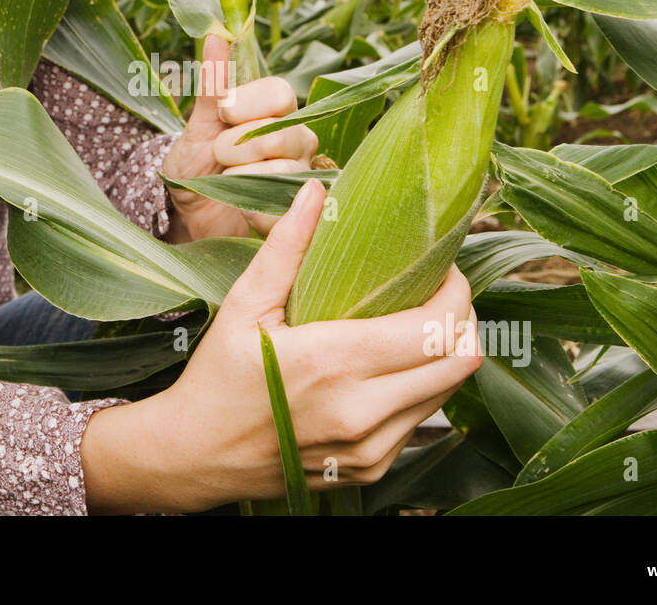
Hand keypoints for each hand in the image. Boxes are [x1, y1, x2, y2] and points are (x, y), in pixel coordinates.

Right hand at [81, 180, 482, 513]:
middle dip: (461, 318)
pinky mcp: (371, 468)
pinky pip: (421, 421)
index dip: (455, 291)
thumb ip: (286, 248)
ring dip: (445, 354)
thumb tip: (316, 190)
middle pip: (459, 360)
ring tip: (417, 324)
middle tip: (437, 292)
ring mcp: (370, 447)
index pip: (437, 327)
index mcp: (333, 362)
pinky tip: (392, 366)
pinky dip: (422, 387)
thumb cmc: (216, 377)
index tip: (440, 268)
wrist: (195, 458)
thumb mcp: (243, 306)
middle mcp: (361, 411)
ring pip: (448, 392)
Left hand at [161, 33, 318, 241]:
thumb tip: (216, 34)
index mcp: (276, 111)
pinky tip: (240, 206)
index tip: (222, 113)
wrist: (189, 216)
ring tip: (227, 181)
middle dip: (240, 145)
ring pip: (285, 171)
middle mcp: (297, 140)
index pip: (281, 93)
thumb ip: (212, 84)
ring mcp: (302, 177)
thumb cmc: (196, 166)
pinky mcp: (296, 213)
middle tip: (218, 154)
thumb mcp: (197, 126)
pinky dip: (254, 209)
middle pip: (287, 133)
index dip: (249, 103)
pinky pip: (285, 208)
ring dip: (242, 178)